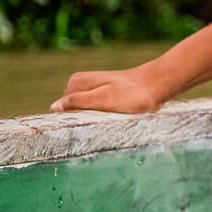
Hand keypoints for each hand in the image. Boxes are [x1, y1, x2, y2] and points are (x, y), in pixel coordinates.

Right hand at [53, 65, 170, 114]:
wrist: (158, 85)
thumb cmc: (133, 94)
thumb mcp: (104, 99)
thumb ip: (79, 101)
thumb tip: (54, 107)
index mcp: (76, 83)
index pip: (60, 109)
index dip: (70, 121)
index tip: (85, 128)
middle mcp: (80, 84)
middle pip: (71, 111)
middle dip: (82, 120)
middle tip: (101, 124)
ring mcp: (91, 89)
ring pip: (83, 112)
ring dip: (93, 119)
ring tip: (109, 120)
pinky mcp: (102, 95)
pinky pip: (94, 111)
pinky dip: (101, 117)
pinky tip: (112, 119)